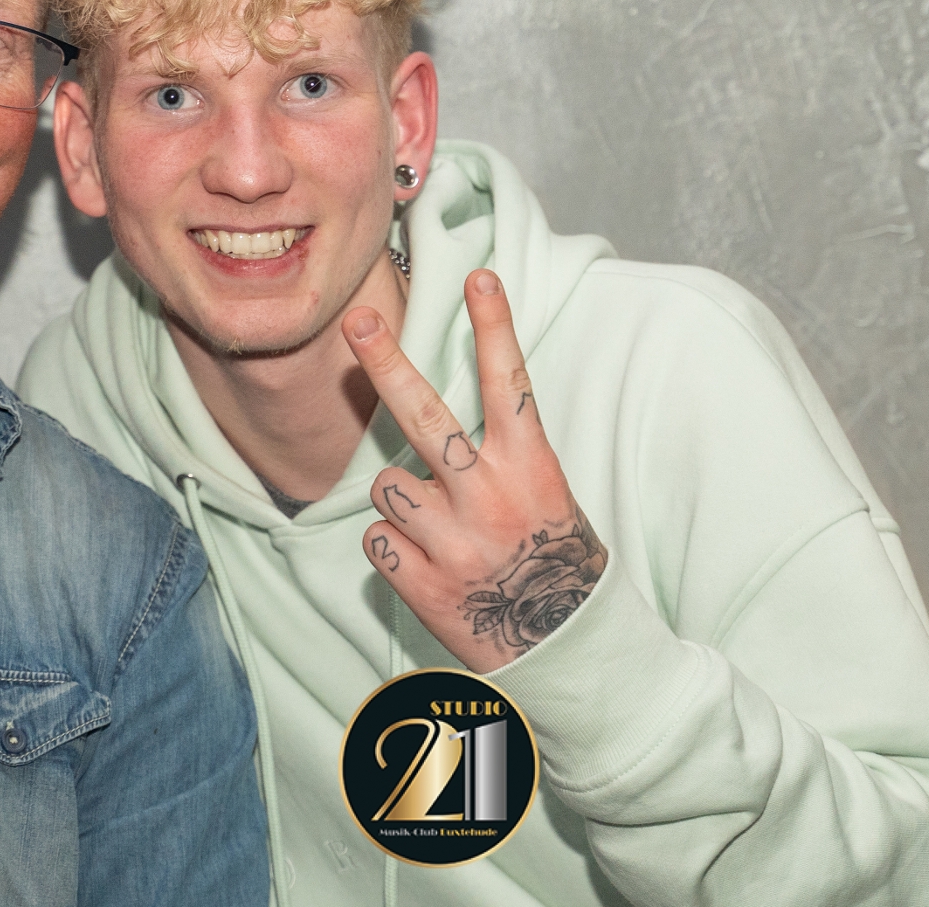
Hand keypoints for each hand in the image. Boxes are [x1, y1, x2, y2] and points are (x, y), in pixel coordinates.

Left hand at [344, 270, 606, 671]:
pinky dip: (392, 548)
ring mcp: (455, 541)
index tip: (479, 276)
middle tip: (358, 320)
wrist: (570, 651)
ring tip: (440, 530)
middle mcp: (492, 497)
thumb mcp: (543, 494)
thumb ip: (494, 455)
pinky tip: (428, 566)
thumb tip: (429, 414)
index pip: (508, 384)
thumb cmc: (551, 558)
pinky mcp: (423, 584)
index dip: (494, 328)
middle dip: (387, 363)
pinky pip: (376, 538)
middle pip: (425, 416)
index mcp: (531, 468)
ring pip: (386, 484)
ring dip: (401, 501)